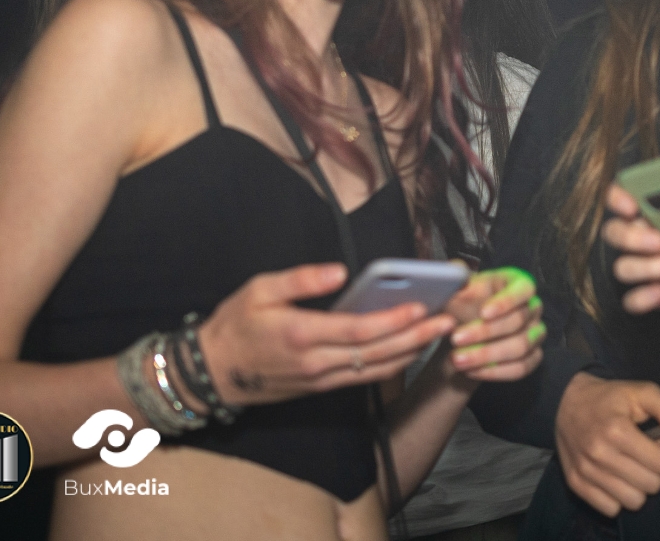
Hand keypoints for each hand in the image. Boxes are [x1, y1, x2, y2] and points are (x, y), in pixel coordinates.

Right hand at [197, 263, 455, 405]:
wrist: (211, 372)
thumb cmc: (235, 325)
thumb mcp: (258, 289)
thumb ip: (300, 279)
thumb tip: (340, 271)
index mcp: (301, 335)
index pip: (358, 331)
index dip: (393, 321)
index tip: (421, 307)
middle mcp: (315, 362)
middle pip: (376, 354)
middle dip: (416, 337)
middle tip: (448, 322)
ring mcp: (319, 379)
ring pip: (374, 370)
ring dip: (410, 353)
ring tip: (438, 334)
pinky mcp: (320, 387)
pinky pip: (363, 378)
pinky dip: (390, 365)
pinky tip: (409, 349)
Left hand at [442, 267, 544, 383]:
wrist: (464, 331)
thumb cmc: (464, 303)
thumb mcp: (458, 288)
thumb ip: (457, 278)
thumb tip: (457, 271)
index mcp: (518, 284)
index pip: (524, 290)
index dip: (506, 302)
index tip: (483, 313)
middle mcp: (533, 308)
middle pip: (518, 321)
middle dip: (485, 333)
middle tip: (456, 339)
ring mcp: (535, 334)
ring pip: (520, 347)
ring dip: (487, 355)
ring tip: (458, 359)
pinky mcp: (532, 358)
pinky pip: (521, 369)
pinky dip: (495, 372)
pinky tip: (471, 370)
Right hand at [555, 372, 659, 515]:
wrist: (567, 402)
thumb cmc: (611, 397)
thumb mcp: (642, 392)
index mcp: (618, 430)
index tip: (655, 442)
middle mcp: (600, 454)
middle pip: (651, 485)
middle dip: (655, 471)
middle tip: (645, 455)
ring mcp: (586, 471)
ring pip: (633, 501)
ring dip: (638, 487)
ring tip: (632, 466)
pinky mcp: (576, 483)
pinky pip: (610, 509)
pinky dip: (618, 498)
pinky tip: (617, 478)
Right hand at [604, 175, 659, 314]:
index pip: (626, 196)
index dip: (620, 197)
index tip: (632, 204)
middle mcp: (652, 234)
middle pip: (616, 232)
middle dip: (631, 236)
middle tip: (659, 239)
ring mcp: (655, 266)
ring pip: (625, 267)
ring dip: (647, 266)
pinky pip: (635, 299)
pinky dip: (643, 297)